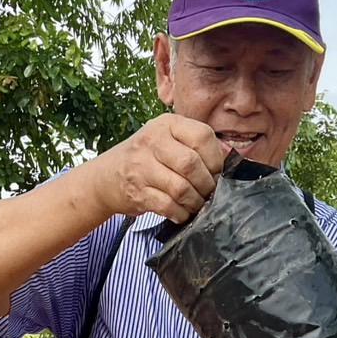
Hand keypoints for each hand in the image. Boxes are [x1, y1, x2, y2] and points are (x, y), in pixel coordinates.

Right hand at [92, 114, 225, 222]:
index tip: (216, 173)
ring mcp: (142, 167)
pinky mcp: (137, 192)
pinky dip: (180, 213)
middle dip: (206, 184)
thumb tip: (229, 159)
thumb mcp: (167, 139)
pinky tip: (182, 212)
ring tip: (196, 204)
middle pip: (191, 164)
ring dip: (194, 201)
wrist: (107, 176)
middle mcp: (152, 141)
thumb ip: (194, 145)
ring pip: (181, 188)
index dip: (215, 158)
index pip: (203, 136)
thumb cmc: (146, 158)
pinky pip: (168, 206)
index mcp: (166, 124)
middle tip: (208, 193)